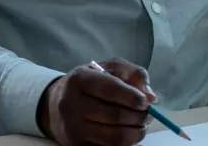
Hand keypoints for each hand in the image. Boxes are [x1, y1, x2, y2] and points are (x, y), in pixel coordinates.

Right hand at [37, 58, 154, 145]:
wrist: (55, 104)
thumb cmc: (89, 82)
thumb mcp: (108, 68)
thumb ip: (132, 74)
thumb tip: (151, 97)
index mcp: (79, 79)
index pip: (110, 89)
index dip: (133, 96)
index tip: (147, 102)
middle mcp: (72, 104)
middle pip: (115, 115)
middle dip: (138, 116)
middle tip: (148, 114)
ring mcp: (73, 128)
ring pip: (114, 136)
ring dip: (136, 133)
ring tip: (141, 125)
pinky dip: (125, 143)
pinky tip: (128, 134)